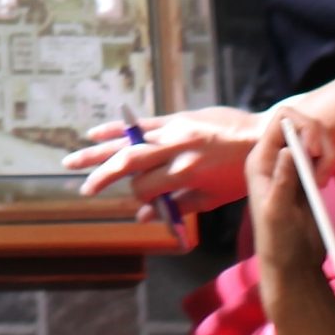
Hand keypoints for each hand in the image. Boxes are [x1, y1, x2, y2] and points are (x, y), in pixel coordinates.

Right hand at [67, 106, 259, 220]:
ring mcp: (175, 130)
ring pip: (128, 141)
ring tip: (72, 160)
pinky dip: (117, 128)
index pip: (146, 187)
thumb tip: (144, 217)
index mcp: (188, 172)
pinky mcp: (178, 117)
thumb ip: (179, 206)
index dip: (137, 198)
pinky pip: (142, 123)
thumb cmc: (242, 172)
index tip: (136, 204)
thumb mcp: (215, 196)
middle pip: (129, 163)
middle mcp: (177, 149)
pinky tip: (95, 134)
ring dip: (98, 152)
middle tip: (84, 190)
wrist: (262, 135)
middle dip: (102, 177)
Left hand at [244, 109, 334, 287]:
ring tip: (320, 182)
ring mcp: (295, 164)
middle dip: (321, 142)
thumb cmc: (277, 241)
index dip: (304, 126)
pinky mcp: (310, 175)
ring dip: (328, 155)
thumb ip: (283, 181)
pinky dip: (331, 163)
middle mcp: (277, 156)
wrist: (292, 263)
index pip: (283, 119)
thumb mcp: (277, 212)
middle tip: (321, 174)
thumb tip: (290, 150)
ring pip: (319, 138)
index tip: (314, 151)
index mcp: (261, 159)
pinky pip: (325, 155)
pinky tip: (323, 183)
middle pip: (306, 124)